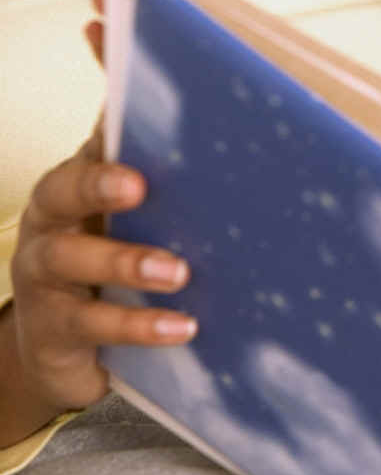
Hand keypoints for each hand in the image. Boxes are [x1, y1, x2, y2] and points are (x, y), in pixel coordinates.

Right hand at [8, 127, 195, 417]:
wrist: (74, 357)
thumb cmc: (121, 269)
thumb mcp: (143, 227)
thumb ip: (174, 191)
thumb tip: (244, 147)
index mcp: (78, 186)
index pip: (92, 146)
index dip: (110, 129)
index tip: (140, 117)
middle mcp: (51, 222)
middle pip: (60, 192)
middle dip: (96, 185)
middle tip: (138, 186)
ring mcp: (41, 276)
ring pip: (67, 258)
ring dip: (123, 262)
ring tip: (178, 273)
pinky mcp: (50, 328)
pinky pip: (88, 323)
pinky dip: (138, 325)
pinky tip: (183, 327)